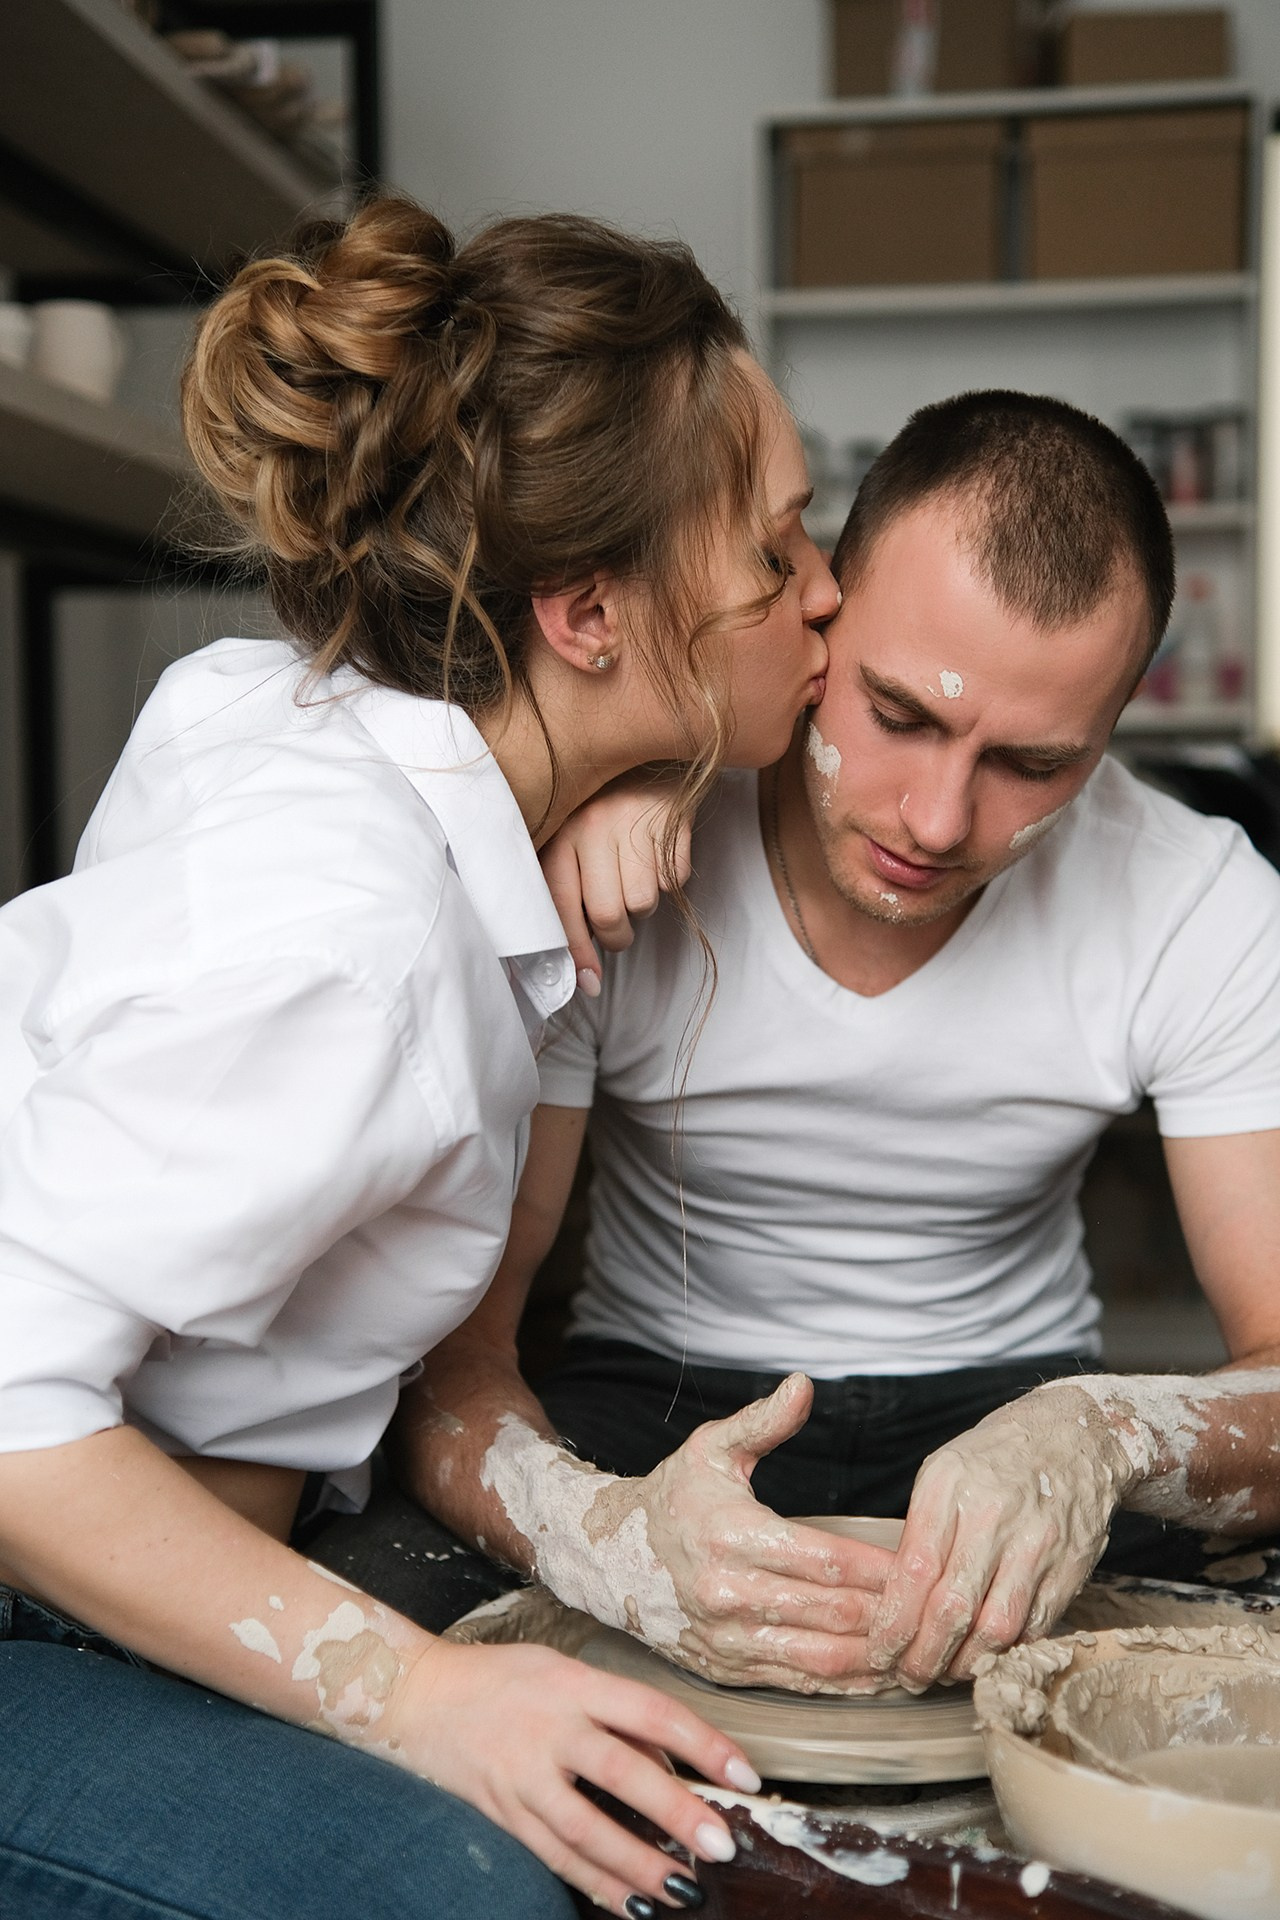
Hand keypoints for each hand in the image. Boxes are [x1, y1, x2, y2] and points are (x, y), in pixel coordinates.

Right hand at [381, 1637, 752, 1915]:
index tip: (744, 1776)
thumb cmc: (501, 1679)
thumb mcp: (562, 1672)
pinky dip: (593, 1882)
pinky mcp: (500, 1809)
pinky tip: (627, 1902)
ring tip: (680, 1890)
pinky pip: (552, 1854)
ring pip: (584, 1827)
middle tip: (720, 1845)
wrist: (415, 1694)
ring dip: (636, 1864)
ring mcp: (521, 1772)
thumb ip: (614, 1713)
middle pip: (621, 1771)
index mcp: (574, 1683)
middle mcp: (549, 1726)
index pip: (651, 1712)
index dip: (703, 1744)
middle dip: (675, 1813)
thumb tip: (668, 1766)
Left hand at [541, 772, 690, 987]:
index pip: (561, 907)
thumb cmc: (599, 806)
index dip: (575, 952)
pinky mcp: (672, 820)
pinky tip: (657, 854)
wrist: (642, 745)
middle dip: (617, 936)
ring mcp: (634, 823)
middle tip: (618, 930)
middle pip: (608, 915)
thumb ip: (565, 893)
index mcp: (560, 834)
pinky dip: (669, 879)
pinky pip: (674, 880)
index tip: (589, 982)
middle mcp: (593, 828)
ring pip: (644, 903)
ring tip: (635, 878)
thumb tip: (584, 972)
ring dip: (643, 905)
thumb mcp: (568, 837)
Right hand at [592, 1374, 893, 1690]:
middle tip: (940, 1611)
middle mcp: (730, 1594)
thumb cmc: (670, 1499)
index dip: (882, 1568)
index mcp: (733, 1536)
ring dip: (879, 1660)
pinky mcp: (726, 1670)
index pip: (827, 1560)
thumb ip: (762, 1421)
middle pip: (834, 1614)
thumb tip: (804, 1385)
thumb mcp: (710, 1449)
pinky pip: (798, 1684)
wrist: (608, 1559)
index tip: (924, 1564)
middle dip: (895, 1616)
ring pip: (822, 1659)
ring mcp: (728, 1640)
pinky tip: (879, 1677)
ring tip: (924, 1650)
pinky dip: (845, 1685)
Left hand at [865, 1382, 1139, 1688]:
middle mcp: (993, 1515)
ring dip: (964, 1664)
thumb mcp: (943, 1472)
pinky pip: (1033, 1627)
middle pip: (952, 1608)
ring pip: (996, 1628)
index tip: (879, 1652)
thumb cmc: (996, 1458)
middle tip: (908, 1678)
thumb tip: (896, 1600)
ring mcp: (1036, 1544)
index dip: (894, 1624)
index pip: (914, 1572)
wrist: (1074, 1437)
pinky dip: (1005, 1651)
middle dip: (924, 1657)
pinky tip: (984, 1656)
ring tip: (943, 1674)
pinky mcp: (1069, 1568)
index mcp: (949, 1487)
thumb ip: (920, 1531)